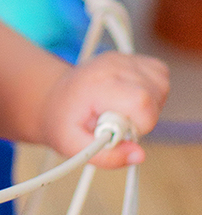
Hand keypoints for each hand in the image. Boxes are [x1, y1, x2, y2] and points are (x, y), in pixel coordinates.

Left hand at [37, 51, 168, 168]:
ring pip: (162, 86)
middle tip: (115, 123)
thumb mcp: (73, 147)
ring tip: (121, 112)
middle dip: (143, 119)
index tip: (116, 130)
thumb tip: (138, 155)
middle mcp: (112, 65)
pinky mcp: (133, 59)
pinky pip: (160, 77)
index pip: (141, 102)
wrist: (53, 99)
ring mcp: (123, 58)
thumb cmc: (62, 121)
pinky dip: (152, 93)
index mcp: (96, 84)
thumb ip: (106, 156)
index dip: (138, 125)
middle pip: (156, 94)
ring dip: (148, 106)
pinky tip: (130, 100)